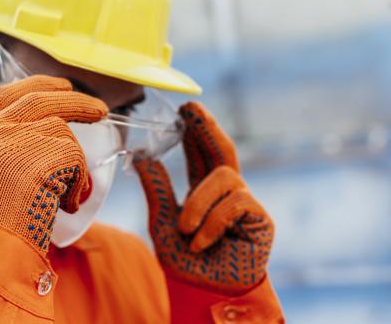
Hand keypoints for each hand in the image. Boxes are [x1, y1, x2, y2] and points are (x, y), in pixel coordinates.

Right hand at [0, 76, 107, 255]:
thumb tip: (48, 134)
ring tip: (62, 197)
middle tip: (100, 109)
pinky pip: (75, 159)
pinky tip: (65, 205)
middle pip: (39, 100)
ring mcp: (12, 142)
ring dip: (73, 165)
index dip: (36, 85)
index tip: (60, 85)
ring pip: (62, 134)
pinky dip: (78, 183)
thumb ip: (2, 151)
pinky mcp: (38, 156)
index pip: (5, 96)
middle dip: (75, 101)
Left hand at [134, 102, 273, 294]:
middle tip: (191, 109)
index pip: (200, 153)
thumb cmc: (187, 261)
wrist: (207, 293)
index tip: (185, 108)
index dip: (195, 130)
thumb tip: (143, 157)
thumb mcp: (162, 223)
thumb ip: (157, 190)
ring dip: (198, 202)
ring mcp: (245, 202)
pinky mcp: (260, 218)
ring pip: (224, 176)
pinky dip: (212, 222)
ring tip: (185, 229)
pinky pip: (235, 203)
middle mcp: (226, 192)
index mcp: (203, 191)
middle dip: (208, 127)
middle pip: (222, 150)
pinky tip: (202, 242)